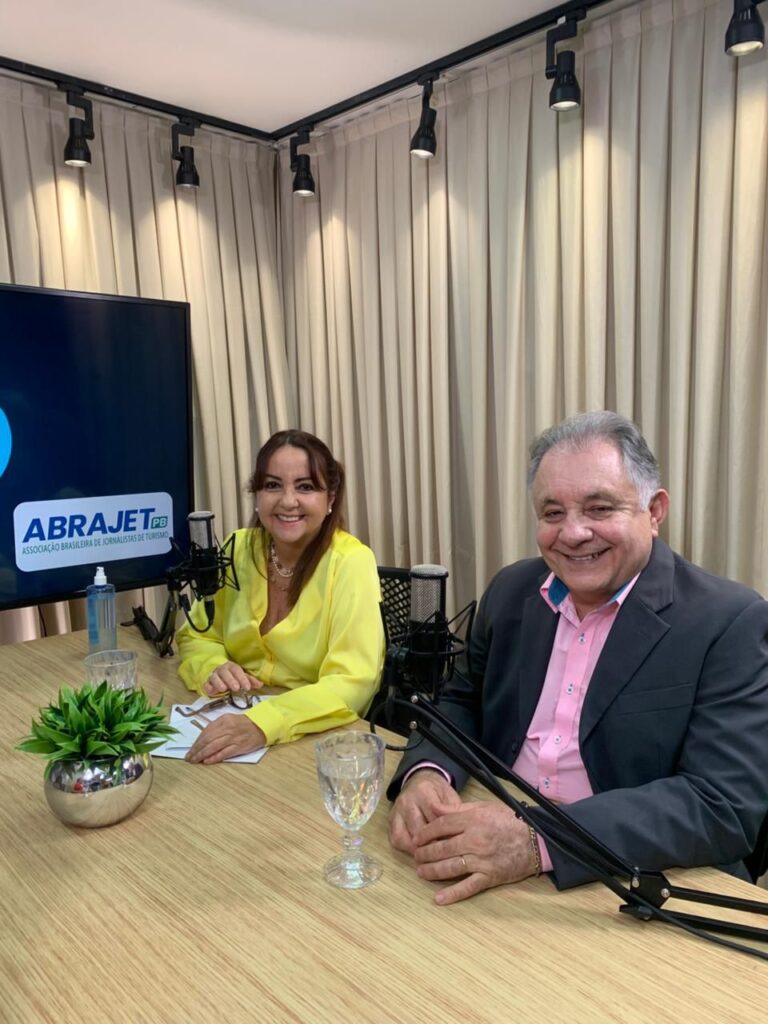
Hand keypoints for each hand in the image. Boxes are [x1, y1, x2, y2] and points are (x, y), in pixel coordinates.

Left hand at [186, 713, 266, 763]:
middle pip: (207, 740)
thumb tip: (203, 738)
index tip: (190, 749)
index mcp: (223, 720)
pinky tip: (207, 761)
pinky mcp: (239, 746)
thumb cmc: (244, 724)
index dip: (196, 742)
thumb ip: (216, 727)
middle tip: (189, 757)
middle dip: (196, 749)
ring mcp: (233, 738)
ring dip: (202, 754)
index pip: (206, 732)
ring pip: (213, 746)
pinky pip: (224, 753)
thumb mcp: (229, 719)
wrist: (261, 726)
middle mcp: (227, 728)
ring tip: (194, 760)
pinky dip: (214, 757)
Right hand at [204, 661, 262, 695]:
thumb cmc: (230, 675)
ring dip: (219, 682)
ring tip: (224, 689)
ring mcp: (213, 675)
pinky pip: (205, 684)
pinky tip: (212, 691)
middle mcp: (221, 669)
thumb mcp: (240, 676)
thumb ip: (249, 680)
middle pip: (225, 672)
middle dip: (231, 680)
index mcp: (231, 666)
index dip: (242, 678)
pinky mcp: (206, 682)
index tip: (247, 687)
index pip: (237, 670)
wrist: (214, 672)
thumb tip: (260, 684)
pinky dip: (208, 687)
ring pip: (214, 677)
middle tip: (236, 688)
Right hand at [389, 768, 462, 853]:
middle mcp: (407, 800)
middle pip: (419, 829)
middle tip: (445, 855)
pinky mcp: (391, 820)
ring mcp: (397, 810)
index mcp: (424, 791)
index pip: (434, 818)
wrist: (418, 780)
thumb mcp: (449, 794)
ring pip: (407, 837)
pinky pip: (397, 839)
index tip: (454, 845)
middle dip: (433, 845)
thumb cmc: (437, 791)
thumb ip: (454, 811)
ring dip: (420, 849)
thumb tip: (459, 831)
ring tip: (433, 857)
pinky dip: (408, 849)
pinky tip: (419, 852)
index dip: (445, 834)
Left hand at [412, 801, 537, 904]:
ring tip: (420, 872)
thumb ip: (458, 809)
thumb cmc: (509, 821)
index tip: (416, 838)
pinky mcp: (489, 877)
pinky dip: (453, 894)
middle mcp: (474, 841)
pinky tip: (438, 899)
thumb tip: (435, 808)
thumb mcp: (484, 807)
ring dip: (432, 871)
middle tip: (415, 856)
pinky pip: (468, 887)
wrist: (535, 841)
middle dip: (425, 853)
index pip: (441, 826)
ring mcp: (481, 860)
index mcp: (473, 821)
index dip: (426, 833)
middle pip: (442, 848)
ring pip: (450, 867)